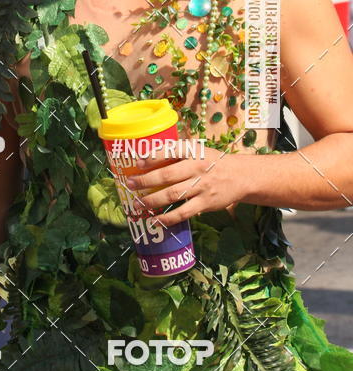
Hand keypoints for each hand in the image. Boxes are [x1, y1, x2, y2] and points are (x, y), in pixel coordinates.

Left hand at [124, 141, 243, 226]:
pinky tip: (155, 220)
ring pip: (172, 194)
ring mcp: (202, 187)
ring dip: (152, 200)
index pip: (171, 151)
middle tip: (129, 184)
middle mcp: (197, 168)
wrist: (240, 176)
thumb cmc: (212, 161)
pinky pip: (183, 212)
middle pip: (167, 175)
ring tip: (137, 204)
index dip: (153, 156)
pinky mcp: (205, 203)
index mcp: (194, 151)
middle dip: (145, 180)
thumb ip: (177, 152)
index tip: (137, 162)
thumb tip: (146, 155)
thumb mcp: (198, 150)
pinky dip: (168, 218)